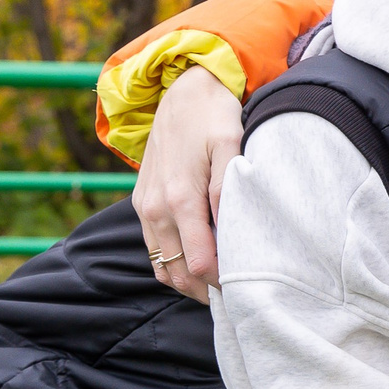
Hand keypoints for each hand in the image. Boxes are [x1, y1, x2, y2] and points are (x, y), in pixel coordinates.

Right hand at [131, 66, 242, 301]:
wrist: (181, 91)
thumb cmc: (213, 117)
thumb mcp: (231, 144)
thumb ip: (228, 188)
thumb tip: (230, 230)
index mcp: (180, 199)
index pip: (200, 263)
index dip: (223, 282)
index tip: (248, 285)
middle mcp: (156, 209)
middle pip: (179, 274)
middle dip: (207, 291)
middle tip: (238, 297)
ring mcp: (144, 208)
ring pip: (162, 267)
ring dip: (188, 282)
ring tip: (220, 287)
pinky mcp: (140, 203)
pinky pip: (153, 249)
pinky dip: (172, 264)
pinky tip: (198, 262)